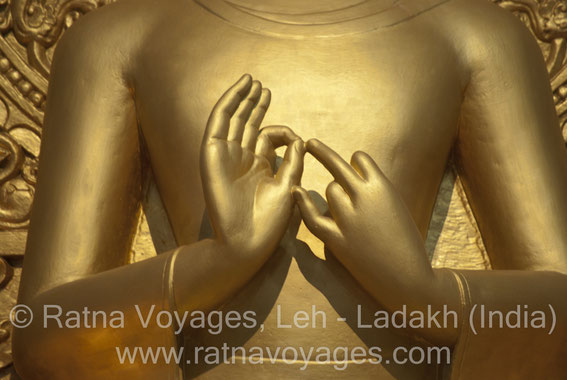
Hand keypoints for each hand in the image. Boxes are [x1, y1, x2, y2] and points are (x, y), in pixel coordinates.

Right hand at [201, 74, 304, 263]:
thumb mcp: (288, 186)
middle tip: (263, 88)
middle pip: (247, 124)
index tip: (295, 139)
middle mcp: (240, 159)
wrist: (247, 241)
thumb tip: (300, 139)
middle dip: (255, 105)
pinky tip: (239, 90)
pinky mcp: (211, 156)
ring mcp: (225, 156)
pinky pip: (218, 124)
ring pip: (232, 119)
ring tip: (253, 82)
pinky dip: (227, 105)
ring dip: (241, 100)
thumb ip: (293, 162)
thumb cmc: (269, 221)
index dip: (281, 131)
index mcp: (258, 167)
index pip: (266, 138)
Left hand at [292, 139, 438, 312]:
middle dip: (326, 157)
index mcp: (382, 187)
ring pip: (330, 191)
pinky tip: (295, 191)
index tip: (351, 162)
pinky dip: (303, 203)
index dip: (355, 161)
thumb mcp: (396, 206)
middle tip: (311, 144)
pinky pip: (313, 216)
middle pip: (337, 169)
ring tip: (351, 213)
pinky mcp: (336, 239)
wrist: (408, 278)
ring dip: (334, 195)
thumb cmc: (406, 241)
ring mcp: (347, 219)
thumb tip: (352, 174)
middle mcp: (363, 197)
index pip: (360, 158)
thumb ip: (375, 189)